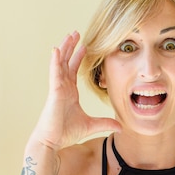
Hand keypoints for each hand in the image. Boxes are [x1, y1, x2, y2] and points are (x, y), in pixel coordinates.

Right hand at [33, 31, 120, 150]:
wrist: (53, 141)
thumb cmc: (67, 133)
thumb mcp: (92, 126)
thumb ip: (106, 123)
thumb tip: (121, 126)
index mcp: (69, 92)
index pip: (74, 70)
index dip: (79, 58)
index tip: (85, 46)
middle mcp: (62, 87)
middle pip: (66, 62)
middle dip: (71, 47)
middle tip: (76, 33)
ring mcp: (57, 88)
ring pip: (60, 64)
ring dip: (65, 49)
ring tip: (70, 35)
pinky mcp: (54, 92)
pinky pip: (54, 74)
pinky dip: (55, 61)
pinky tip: (57, 49)